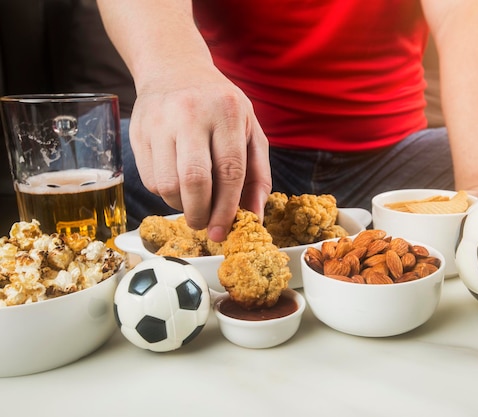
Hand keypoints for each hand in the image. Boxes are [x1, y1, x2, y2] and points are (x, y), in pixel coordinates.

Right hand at [129, 66, 271, 241]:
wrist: (175, 69)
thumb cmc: (221, 107)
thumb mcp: (251, 131)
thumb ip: (258, 175)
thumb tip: (255, 217)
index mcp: (227, 112)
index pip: (230, 171)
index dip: (226, 208)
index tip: (224, 231)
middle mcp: (192, 113)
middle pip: (195, 180)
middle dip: (201, 213)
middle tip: (205, 225)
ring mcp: (160, 121)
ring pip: (167, 184)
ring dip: (181, 206)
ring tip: (193, 204)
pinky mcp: (138, 131)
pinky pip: (149, 180)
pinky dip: (165, 194)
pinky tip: (177, 185)